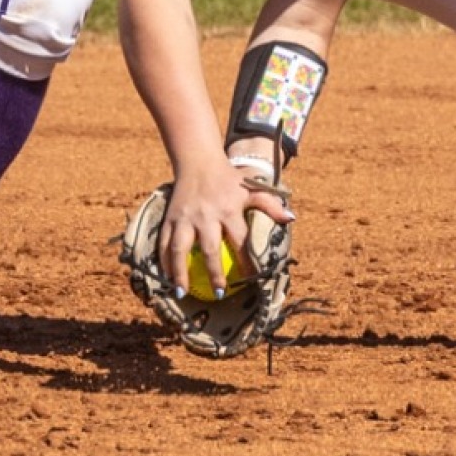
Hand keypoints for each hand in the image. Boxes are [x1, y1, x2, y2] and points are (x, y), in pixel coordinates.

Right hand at [158, 159, 293, 296]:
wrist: (198, 161)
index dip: (246, 261)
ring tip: (181, 293)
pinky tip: (167, 276)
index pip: (240, 240)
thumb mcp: (251, 188)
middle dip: (214, 273)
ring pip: (179, 248)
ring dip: (180, 272)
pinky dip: (164, 260)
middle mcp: (206, 215)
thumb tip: (291, 219)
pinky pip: (164, 242)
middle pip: (210, 249)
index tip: (250, 280)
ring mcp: (185, 217)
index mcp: (228, 210)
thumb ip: (270, 204)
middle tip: (218, 294)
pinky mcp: (170, 217)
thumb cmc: (228, 179)